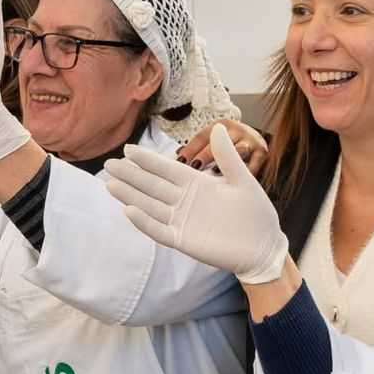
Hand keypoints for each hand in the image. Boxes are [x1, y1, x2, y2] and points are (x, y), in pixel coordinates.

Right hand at [106, 123, 288, 283]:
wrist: (264, 246)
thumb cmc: (256, 213)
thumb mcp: (243, 180)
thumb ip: (228, 157)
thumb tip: (219, 126)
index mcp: (197, 184)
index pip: (166, 169)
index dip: (147, 160)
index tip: (128, 149)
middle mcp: (184, 201)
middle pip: (152, 186)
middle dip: (131, 175)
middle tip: (109, 165)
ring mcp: (182, 221)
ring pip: (150, 206)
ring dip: (131, 196)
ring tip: (111, 184)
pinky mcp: (183, 241)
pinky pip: (160, 231)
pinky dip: (145, 222)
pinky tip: (129, 211)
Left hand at [177, 118, 267, 176]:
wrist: (258, 143)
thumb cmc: (231, 146)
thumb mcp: (215, 144)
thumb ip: (198, 151)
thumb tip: (176, 158)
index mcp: (219, 127)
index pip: (201, 137)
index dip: (189, 150)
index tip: (179, 163)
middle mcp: (235, 130)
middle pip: (217, 143)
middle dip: (204, 156)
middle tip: (193, 170)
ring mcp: (250, 140)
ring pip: (237, 150)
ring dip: (226, 162)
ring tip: (214, 173)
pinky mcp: (262, 152)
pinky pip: (253, 164)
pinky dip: (244, 173)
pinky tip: (236, 184)